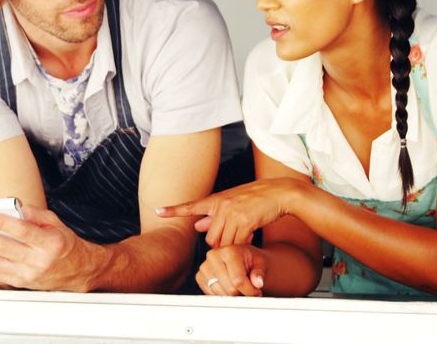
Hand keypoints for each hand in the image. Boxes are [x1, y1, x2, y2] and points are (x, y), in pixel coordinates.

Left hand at [0, 203, 100, 291]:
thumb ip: (33, 213)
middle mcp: (38, 261)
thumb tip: (10, 203)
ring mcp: (26, 275)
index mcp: (49, 242)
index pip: (23, 231)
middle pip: (3, 248)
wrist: (76, 270)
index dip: (2, 223)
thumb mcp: (54, 222)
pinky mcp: (17, 283)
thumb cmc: (62, 243)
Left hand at [156, 178, 303, 247]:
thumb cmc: (256, 198)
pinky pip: (238, 243)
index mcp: (216, 200)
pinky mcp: (245, 222)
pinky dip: (243, 244)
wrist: (279, 192)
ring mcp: (232, 214)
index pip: (191, 206)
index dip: (173, 210)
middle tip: (233, 239)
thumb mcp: (232, 202)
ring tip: (244, 235)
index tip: (157, 211)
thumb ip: (213, 215)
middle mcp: (221, 206)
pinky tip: (251, 235)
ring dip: (232, 245)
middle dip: (219, 243)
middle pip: (210, 237)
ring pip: (223, 242)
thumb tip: (196, 226)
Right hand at [197, 244, 268, 296]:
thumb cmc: (252, 261)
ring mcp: (204, 266)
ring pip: (221, 294)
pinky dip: (222, 295)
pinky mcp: (199, 276)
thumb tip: (257, 282)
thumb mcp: (261, 263)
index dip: (250, 290)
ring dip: (232, 295)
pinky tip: (228, 287)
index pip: (238, 280)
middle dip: (242, 293)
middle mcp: (213, 256)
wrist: (244, 259)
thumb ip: (259, 273)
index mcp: (229, 251)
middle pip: (229, 289)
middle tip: (247, 287)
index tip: (256, 290)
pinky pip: (211, 295)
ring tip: (238, 286)